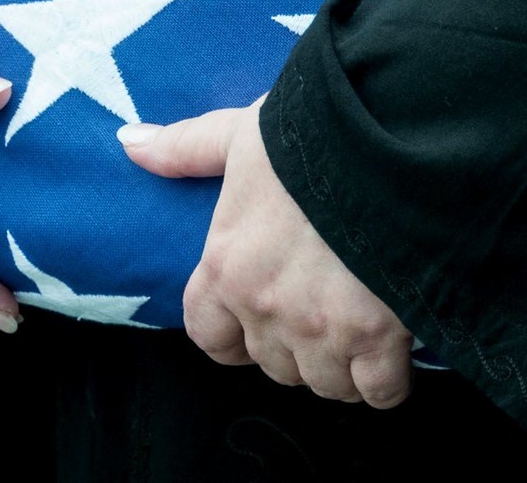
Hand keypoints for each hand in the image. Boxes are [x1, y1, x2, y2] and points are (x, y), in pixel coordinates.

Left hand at [120, 100, 413, 406]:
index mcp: (227, 264)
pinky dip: (387, 380)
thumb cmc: (315, 134)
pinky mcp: (380, 338)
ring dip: (341, 366)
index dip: (232, 336)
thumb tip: (130, 142)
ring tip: (359, 328)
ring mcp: (323, 329)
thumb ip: (187, 147)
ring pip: (325, 384)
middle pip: (273, 364)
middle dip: (294, 346)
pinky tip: (395, 347)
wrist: (393, 141)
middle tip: (322, 309)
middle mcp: (266, 307)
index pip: (208, 336)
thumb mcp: (242, 134)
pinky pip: (379, 392)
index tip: (255, 320)